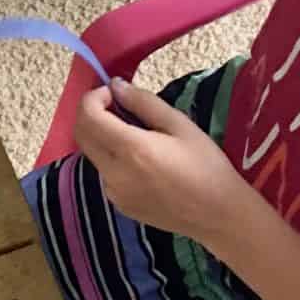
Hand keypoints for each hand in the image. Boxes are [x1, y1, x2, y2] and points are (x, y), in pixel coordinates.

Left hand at [74, 79, 249, 247]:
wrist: (217, 214)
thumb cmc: (206, 165)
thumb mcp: (180, 125)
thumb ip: (143, 102)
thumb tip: (116, 85)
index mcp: (131, 149)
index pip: (88, 116)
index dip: (93, 98)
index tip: (112, 93)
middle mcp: (114, 173)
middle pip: (81, 135)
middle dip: (91, 114)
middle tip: (117, 107)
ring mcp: (113, 192)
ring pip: (91, 155)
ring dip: (101, 137)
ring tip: (133, 133)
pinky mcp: (118, 205)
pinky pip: (104, 174)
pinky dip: (111, 159)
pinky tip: (140, 161)